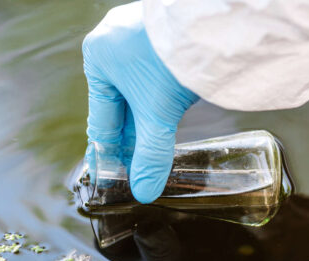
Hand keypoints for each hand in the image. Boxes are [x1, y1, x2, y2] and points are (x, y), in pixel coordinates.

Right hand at [82, 2, 198, 202]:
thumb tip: (144, 191)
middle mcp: (113, 42)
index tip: (108, 173)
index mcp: (97, 57)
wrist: (211, 21)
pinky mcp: (162, 32)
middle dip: (131, 137)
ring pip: (140, 89)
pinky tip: (170, 113)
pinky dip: (161, 96)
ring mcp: (137, 32)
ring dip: (148, 118)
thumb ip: (150, 155)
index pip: (101, 118)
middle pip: (121, 104)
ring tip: (154, 147)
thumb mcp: (157, 113)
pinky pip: (156, 73)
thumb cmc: (172, 59)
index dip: (107, 151)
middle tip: (134, 168)